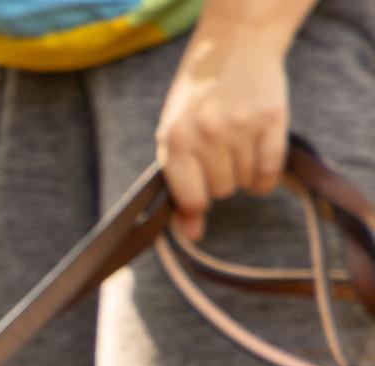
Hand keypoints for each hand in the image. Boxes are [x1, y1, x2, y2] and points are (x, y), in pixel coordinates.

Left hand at [156, 25, 294, 240]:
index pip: (191, 199)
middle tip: (220, 152)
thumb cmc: (196, 100)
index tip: (201, 186)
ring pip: (246, 183)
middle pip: (221, 191)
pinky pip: (271, 170)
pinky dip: (266, 175)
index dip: (198, 200)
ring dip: (244, 173)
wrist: (233, 47)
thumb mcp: (174, 137)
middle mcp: (206, 133)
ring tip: (237, 144)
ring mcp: (240, 125)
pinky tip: (258, 155)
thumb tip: (192, 236)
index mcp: (174, 140)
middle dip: (221, 179)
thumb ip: (179, 185)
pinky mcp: (272, 118)